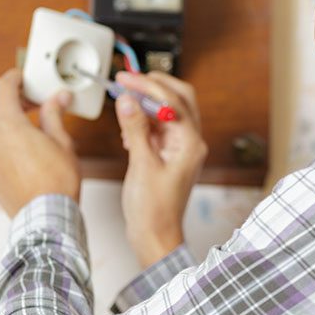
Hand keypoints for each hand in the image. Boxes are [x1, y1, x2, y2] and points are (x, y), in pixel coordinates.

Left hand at [0, 69, 80, 216]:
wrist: (47, 215)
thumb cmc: (57, 180)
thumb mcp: (62, 140)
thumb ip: (55, 114)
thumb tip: (59, 98)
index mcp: (9, 125)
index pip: (3, 88)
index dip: (14, 78)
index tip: (23, 77)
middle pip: (1, 111)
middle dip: (19, 105)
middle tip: (40, 106)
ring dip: (15, 127)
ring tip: (38, 134)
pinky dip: (10, 148)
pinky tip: (30, 156)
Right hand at [114, 71, 206, 267]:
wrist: (155, 236)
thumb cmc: (153, 210)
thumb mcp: (141, 165)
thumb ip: (135, 129)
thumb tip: (129, 100)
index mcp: (191, 143)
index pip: (173, 101)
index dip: (148, 86)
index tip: (126, 79)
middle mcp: (191, 142)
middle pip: (179, 99)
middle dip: (154, 86)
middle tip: (128, 80)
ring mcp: (182, 148)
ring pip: (169, 112)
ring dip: (147, 103)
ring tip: (124, 98)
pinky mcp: (170, 154)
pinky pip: (160, 127)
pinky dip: (144, 120)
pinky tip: (128, 126)